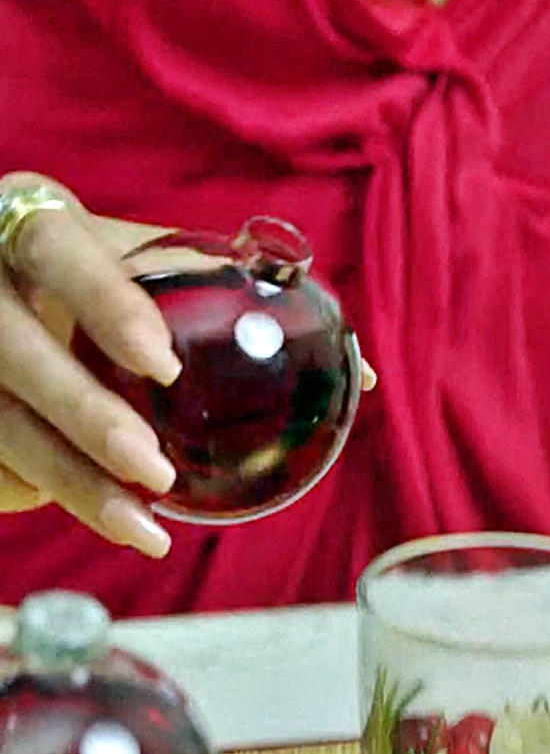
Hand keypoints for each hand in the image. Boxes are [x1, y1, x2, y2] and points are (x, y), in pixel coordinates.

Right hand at [0, 174, 184, 556]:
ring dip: (71, 483)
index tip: (164, 365)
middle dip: (88, 419)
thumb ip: (190, 273)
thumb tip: (314, 332)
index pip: (57, 252)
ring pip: (0, 424)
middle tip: (156, 470)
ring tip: (141, 527)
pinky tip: (92, 511)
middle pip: (18, 355)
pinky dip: (33, 492)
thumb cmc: (76, 262)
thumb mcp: (118, 248)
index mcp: (27, 225)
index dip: (106, 307)